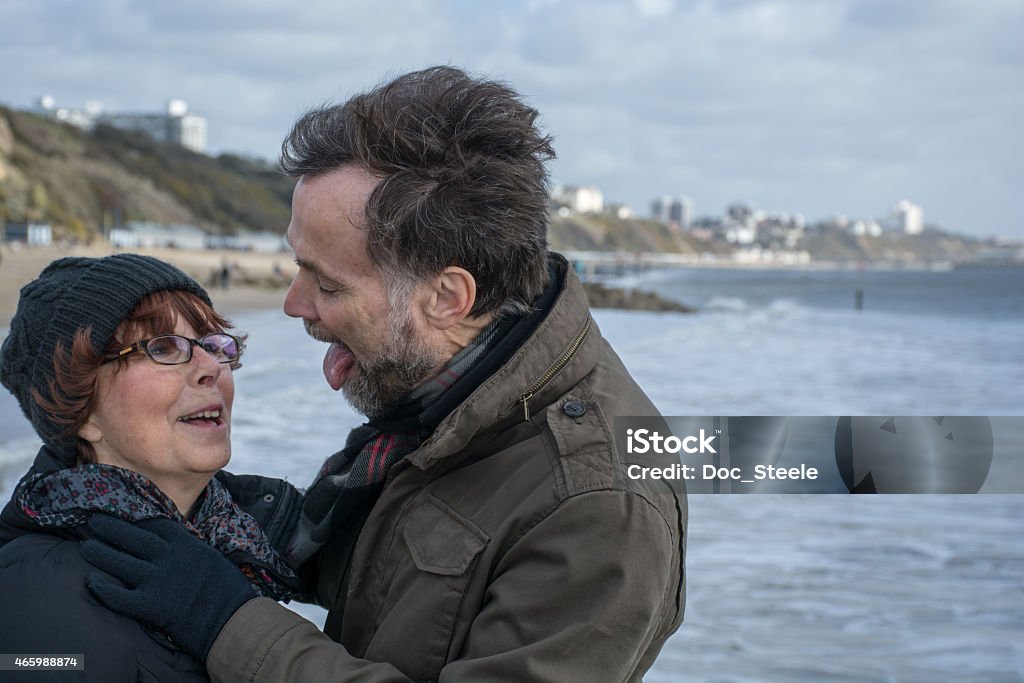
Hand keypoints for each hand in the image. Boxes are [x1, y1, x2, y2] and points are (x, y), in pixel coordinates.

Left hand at [80, 515, 256, 661]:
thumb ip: (185, 547)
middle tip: (93, 522)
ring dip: (100, 553)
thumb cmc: (224, 587)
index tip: (118, 510)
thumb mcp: (207, 555)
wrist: (232, 617)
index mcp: (185, 543)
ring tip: (85, 546)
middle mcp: (169, 557)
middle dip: (110, 528)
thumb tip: (167, 542)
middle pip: (132, 537)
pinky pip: (120, 596)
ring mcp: (159, 581)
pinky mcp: (152, 606)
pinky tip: (91, 581)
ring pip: (121, 563)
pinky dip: (103, 588)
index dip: (133, 516)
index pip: (153, 523)